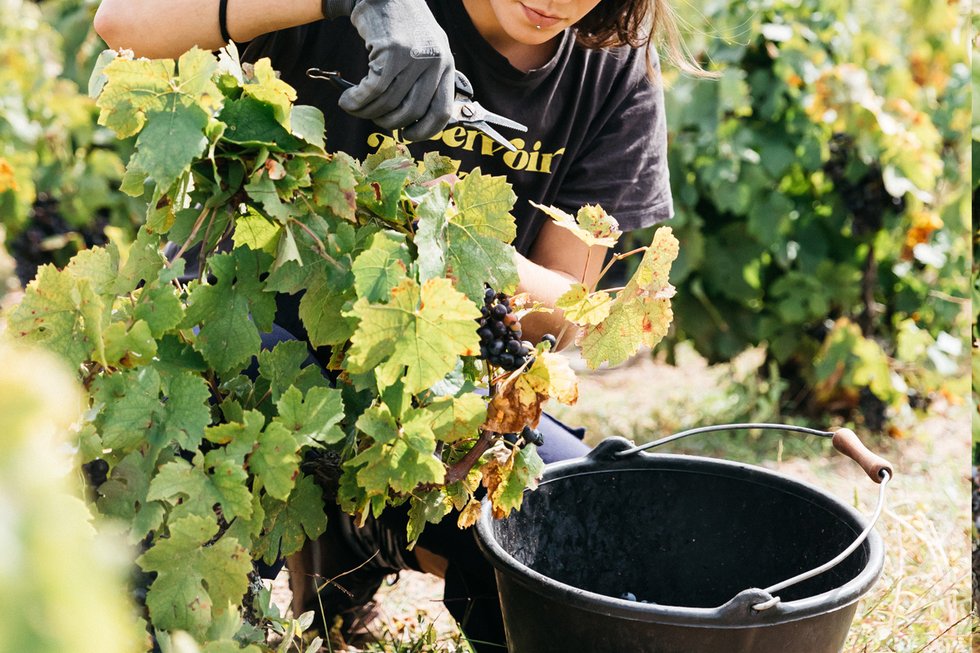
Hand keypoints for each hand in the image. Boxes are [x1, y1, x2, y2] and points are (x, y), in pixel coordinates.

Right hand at [323, 0, 454, 140]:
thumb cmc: (401, 24)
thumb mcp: (426, 50)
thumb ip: (425, 79)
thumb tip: (412, 118)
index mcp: (446, 65)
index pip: (442, 111)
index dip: (425, 131)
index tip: (408, 135)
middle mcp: (434, 63)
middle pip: (412, 112)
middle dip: (388, 122)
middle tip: (374, 119)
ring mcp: (414, 57)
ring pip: (389, 102)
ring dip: (367, 112)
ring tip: (354, 108)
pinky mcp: (391, 52)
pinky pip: (373, 90)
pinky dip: (357, 101)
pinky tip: (347, 101)